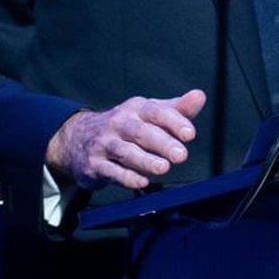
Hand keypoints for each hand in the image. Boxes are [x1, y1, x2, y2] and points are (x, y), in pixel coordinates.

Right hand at [45, 90, 203, 190]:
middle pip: (141, 132)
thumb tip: (199, 96)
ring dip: (145, 160)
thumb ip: (177, 109)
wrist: (79, 138)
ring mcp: (104, 143)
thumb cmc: (127, 126)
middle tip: (181, 155)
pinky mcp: (94, 164)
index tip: (190, 134)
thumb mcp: (149, 114)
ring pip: (125, 152)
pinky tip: (142, 182)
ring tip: (163, 168)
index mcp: (136, 109)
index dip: (174, 122)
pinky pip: (111, 171)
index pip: (156, 112)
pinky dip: (126, 177)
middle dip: (162, 143)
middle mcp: (119, 123)